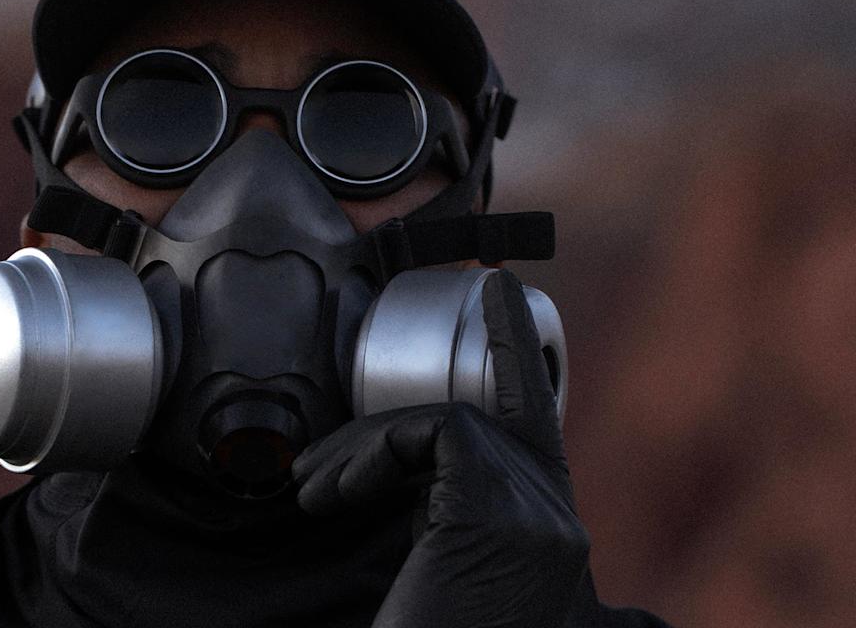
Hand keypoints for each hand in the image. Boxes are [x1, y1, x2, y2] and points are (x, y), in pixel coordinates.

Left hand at [293, 270, 588, 627]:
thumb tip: (387, 469)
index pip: (535, 420)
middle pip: (477, 419)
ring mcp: (539, 510)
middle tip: (317, 476)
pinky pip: (431, 432)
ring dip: (363, 450)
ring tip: (312, 494)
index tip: (496, 293)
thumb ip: (442, 519)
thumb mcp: (440, 575)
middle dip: (390, 430)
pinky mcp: (502, 508)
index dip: (517, 351)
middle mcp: (556, 516)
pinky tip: (330, 494)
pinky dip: (370, 451)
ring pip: (446, 421)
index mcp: (542, 532)